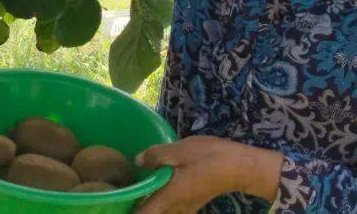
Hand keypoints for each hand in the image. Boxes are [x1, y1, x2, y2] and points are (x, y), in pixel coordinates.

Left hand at [133, 135, 274, 213]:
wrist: (240, 166)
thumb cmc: (210, 157)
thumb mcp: (181, 150)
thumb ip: (157, 156)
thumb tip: (137, 161)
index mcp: (170, 196)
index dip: (129, 212)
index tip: (116, 204)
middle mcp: (176, 207)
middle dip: (137, 207)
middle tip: (122, 194)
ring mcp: (186, 207)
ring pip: (162, 212)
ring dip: (149, 204)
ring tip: (136, 190)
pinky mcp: (193, 202)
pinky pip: (171, 207)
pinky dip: (160, 202)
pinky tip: (157, 186)